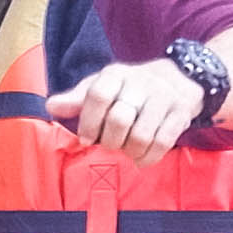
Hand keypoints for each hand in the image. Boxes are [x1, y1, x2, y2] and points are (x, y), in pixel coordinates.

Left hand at [55, 56, 205, 155]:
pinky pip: (163, 142)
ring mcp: (164, 97)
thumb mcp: (103, 86)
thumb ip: (77, 99)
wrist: (179, 77)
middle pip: (119, 119)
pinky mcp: (181, 113)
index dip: (88, 122)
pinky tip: (141, 158)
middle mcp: (141, 82)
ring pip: (141, 135)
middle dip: (110, 140)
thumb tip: (51, 106)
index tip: (86, 139)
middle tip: (110, 145)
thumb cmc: (131, 88)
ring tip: (126, 150)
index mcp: (116, 74)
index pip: (98, 95)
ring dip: (130, 151)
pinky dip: (149, 157)